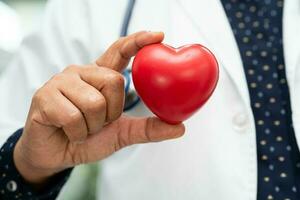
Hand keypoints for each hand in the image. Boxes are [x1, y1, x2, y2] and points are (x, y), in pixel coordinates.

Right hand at [13, 31, 184, 184]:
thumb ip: (148, 129)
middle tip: (98, 122)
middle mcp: (81, 72)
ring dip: (92, 126)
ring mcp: (60, 82)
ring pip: (94, 102)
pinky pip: (73, 117)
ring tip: (82, 128)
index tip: (159, 35)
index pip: (119, 51)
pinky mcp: (44, 96)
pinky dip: (77, 133)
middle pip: (114, 81)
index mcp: (99, 76)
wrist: (56, 155)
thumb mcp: (122, 134)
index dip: (138, 41)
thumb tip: (181, 128)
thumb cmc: (87, 138)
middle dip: (111, 112)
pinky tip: (68, 132)